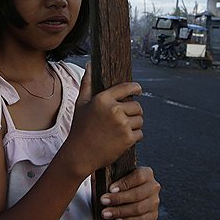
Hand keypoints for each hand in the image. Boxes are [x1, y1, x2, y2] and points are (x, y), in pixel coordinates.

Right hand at [63, 62, 143, 176]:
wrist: (79, 154)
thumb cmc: (79, 128)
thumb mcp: (81, 104)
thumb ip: (87, 83)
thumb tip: (89, 64)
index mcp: (103, 99)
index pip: (128, 88)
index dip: (136, 88)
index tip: (139, 91)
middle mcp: (114, 110)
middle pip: (137, 106)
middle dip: (133, 112)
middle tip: (124, 119)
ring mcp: (122, 125)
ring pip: (140, 120)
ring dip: (134, 125)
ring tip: (121, 129)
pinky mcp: (128, 139)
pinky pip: (140, 134)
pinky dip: (134, 137)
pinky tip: (122, 139)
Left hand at [99, 166, 159, 219]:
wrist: (127, 195)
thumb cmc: (119, 183)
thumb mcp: (114, 174)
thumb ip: (108, 173)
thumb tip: (94, 175)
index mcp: (147, 173)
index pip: (138, 177)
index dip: (124, 183)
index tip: (110, 188)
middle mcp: (154, 186)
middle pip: (138, 194)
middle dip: (119, 199)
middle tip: (103, 201)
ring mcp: (155, 201)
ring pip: (139, 208)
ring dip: (121, 211)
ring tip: (106, 213)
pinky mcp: (153, 214)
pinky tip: (118, 219)